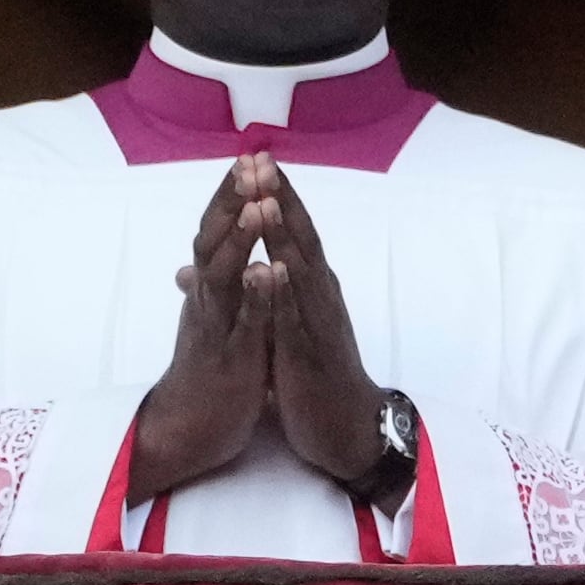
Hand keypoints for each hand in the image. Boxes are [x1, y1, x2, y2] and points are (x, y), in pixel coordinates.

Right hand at [128, 157, 278, 500]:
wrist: (188, 428)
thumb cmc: (206, 369)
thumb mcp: (210, 320)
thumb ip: (207, 288)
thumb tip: (192, 264)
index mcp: (210, 289)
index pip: (217, 231)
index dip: (232, 194)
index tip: (250, 156)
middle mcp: (207, 299)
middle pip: (214, 240)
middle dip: (232, 200)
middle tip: (249, 161)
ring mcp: (215, 327)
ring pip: (224, 275)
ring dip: (240, 239)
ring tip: (257, 205)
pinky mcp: (229, 357)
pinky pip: (242, 323)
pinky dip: (255, 297)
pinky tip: (266, 272)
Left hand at [242, 159, 390, 487]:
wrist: (345, 425)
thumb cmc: (313, 374)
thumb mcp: (285, 327)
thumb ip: (268, 295)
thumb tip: (239, 267)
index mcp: (311, 287)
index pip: (293, 232)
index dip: (275, 195)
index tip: (256, 158)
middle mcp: (319, 295)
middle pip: (300, 238)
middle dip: (280, 199)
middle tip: (261, 160)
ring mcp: (317, 322)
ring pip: (300, 270)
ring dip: (284, 235)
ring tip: (267, 200)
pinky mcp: (310, 353)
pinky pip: (295, 318)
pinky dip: (284, 292)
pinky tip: (274, 268)